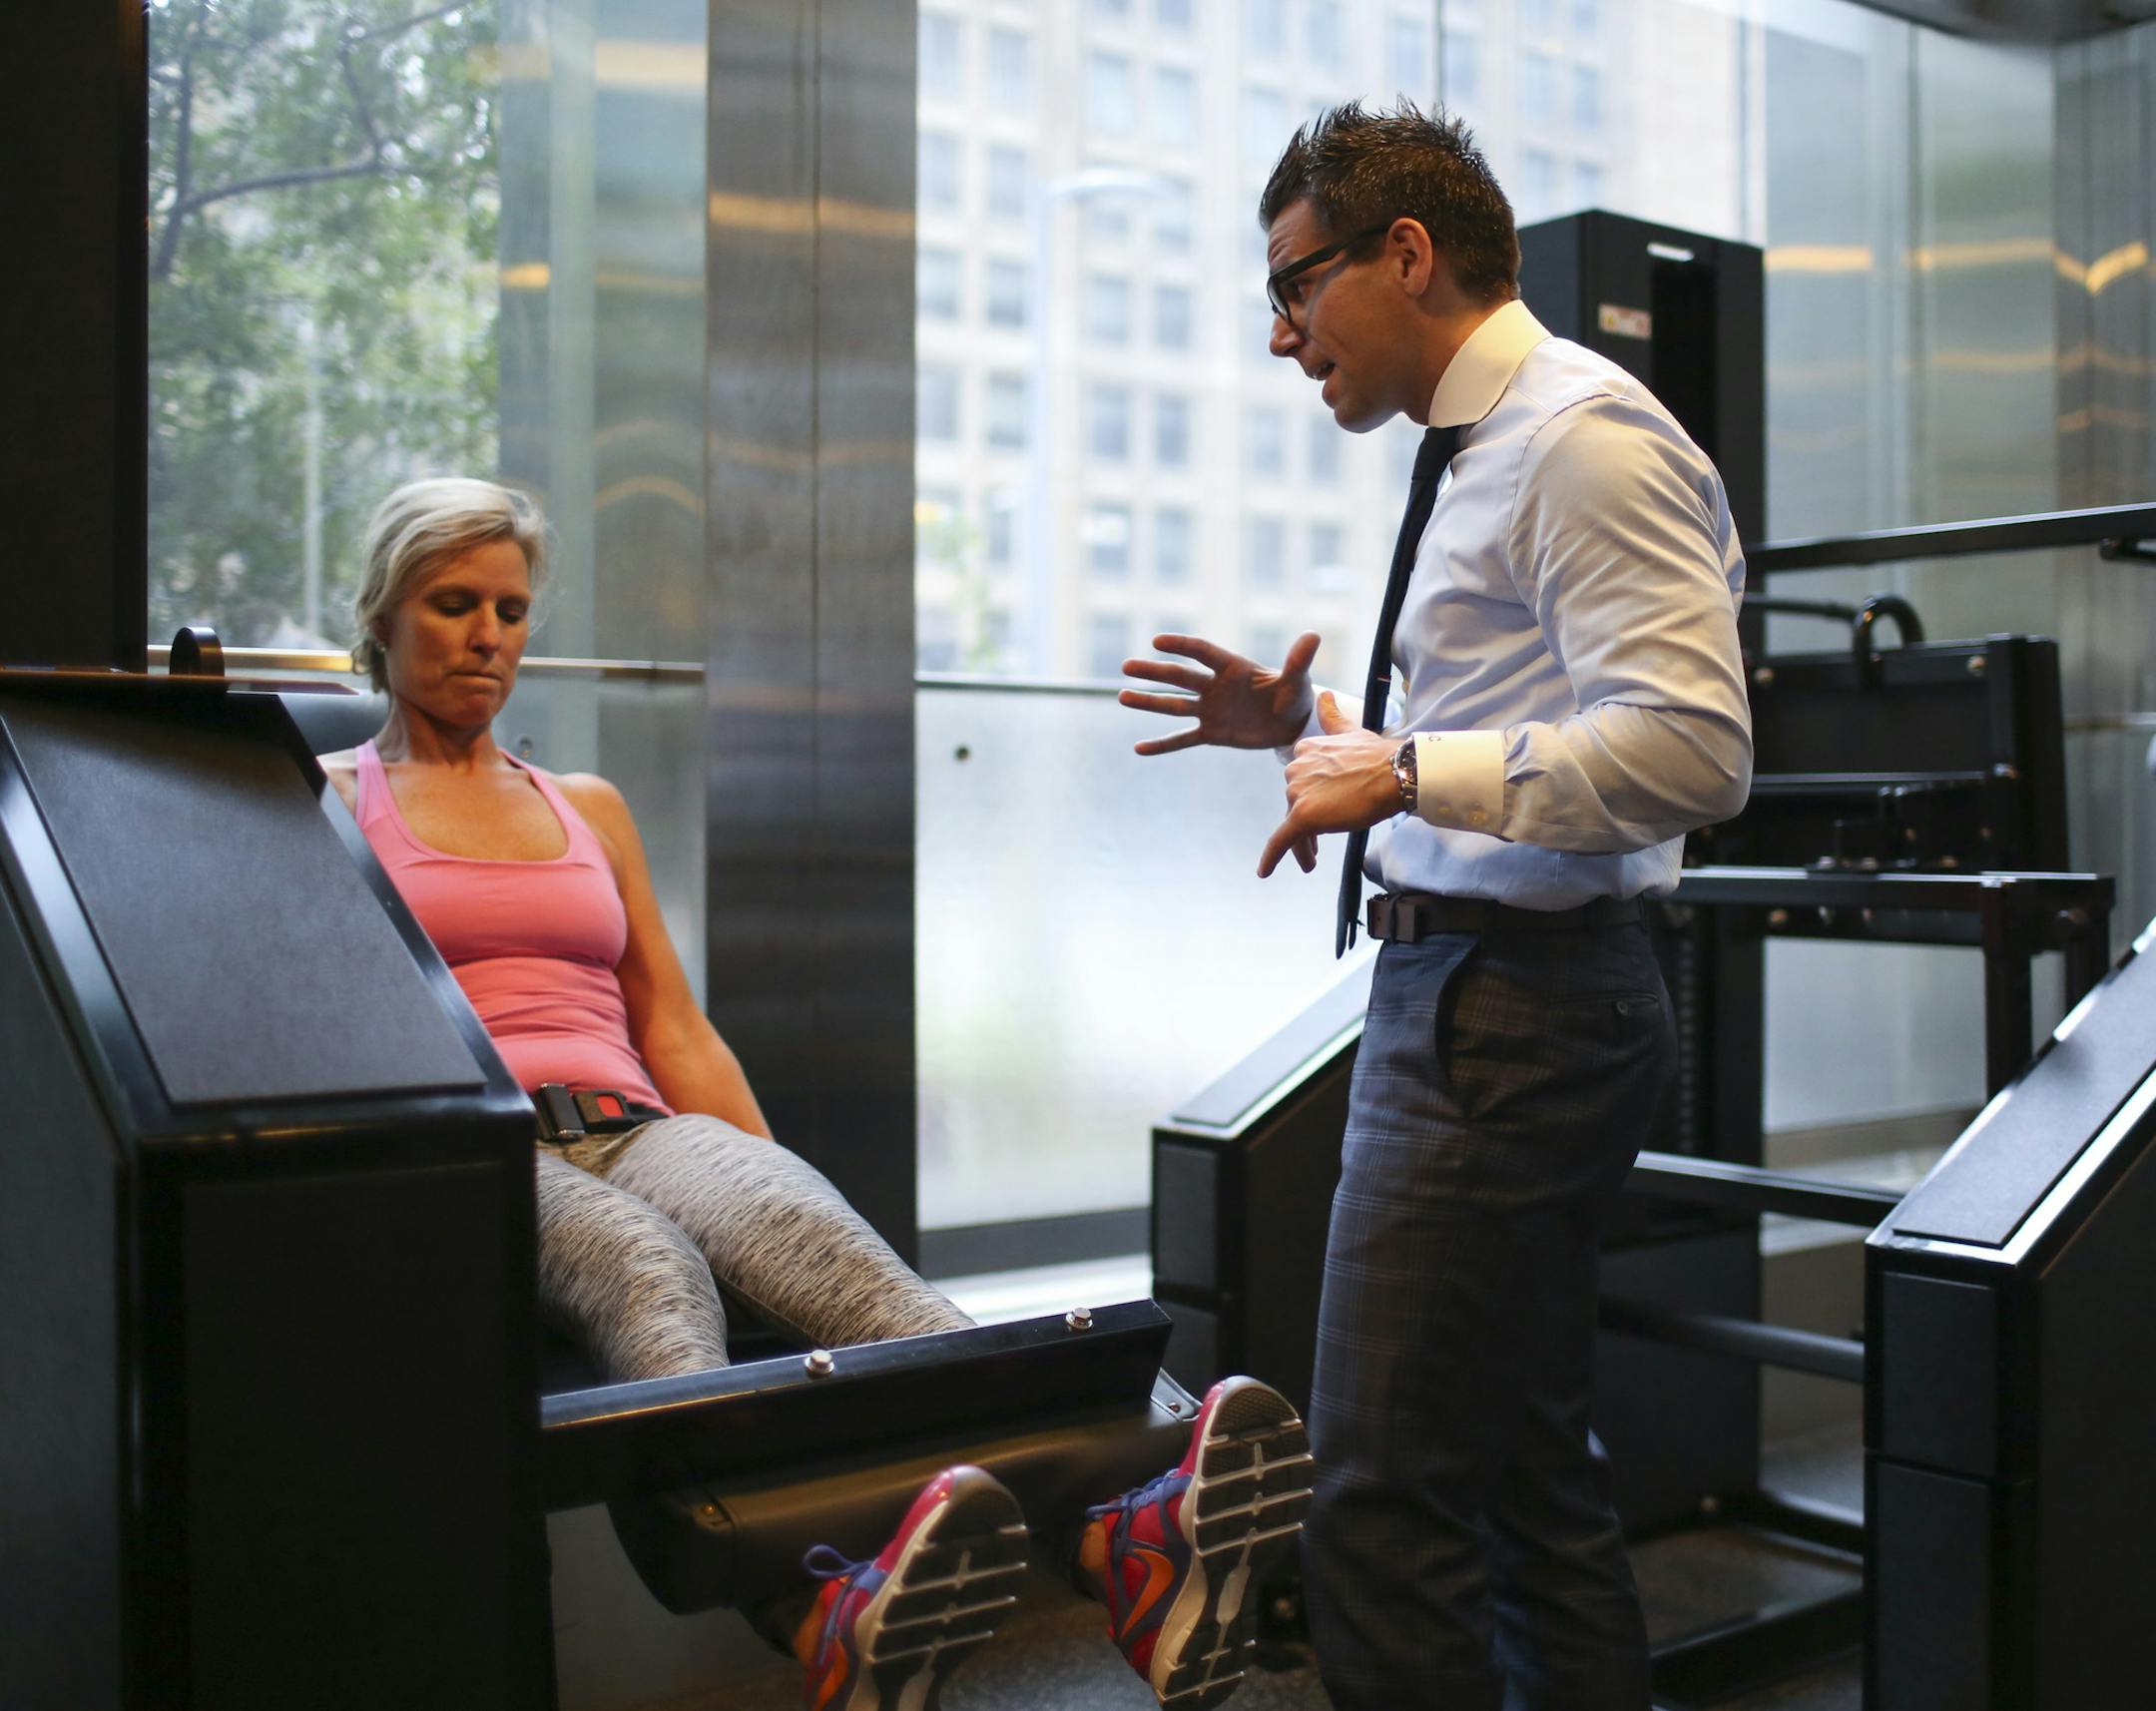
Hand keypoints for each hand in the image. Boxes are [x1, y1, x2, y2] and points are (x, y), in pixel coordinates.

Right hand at [1119, 631, 1320, 754]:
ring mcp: (1209, 710)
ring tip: (1123, 697)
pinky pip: (1182, 739)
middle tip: (1127, 667)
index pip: (1203, 653)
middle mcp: (1214, 687)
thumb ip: (1298, 660)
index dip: (1182, 646)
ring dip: (1149, 702)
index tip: (1158, 641)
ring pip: (1174, 705)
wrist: (1290, 723)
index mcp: (1232, 668)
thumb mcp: (1296, 680)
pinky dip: (1162, 745)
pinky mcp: (1211, 733)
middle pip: (1179, 677)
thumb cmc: (1293, 695)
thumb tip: (1313, 635)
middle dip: (1154, 672)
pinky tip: (1139, 748)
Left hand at [1257, 692, 1402, 877]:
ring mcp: (1297, 791)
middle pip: (1296, 803)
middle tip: (1318, 843)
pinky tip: (1264, 872)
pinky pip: (1280, 841)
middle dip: (1308, 821)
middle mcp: (1295, 767)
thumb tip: (1324, 694)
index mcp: (1304, 749)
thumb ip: (1331, 717)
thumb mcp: (1350, 731)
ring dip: (1302, 843)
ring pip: (1293, 824)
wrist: (1394, 773)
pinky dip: (1271, 858)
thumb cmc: (1378, 755)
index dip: (1312, 798)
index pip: (1302, 781)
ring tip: (1312, 860)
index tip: (1324, 810)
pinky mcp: (1302, 815)